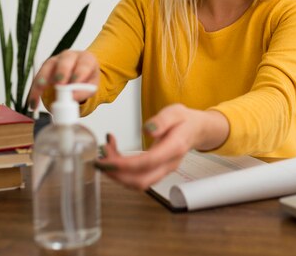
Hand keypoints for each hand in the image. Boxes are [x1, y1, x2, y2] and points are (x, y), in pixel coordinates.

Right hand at [27, 50, 99, 108]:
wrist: (80, 75)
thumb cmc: (87, 79)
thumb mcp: (91, 86)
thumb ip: (83, 91)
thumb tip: (71, 97)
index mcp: (86, 59)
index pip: (84, 64)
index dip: (79, 73)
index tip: (75, 82)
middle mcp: (70, 56)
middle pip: (65, 60)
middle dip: (61, 72)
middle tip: (59, 85)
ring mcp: (56, 60)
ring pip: (47, 67)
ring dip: (43, 81)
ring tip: (40, 92)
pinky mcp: (45, 67)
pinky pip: (38, 77)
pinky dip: (35, 90)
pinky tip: (34, 101)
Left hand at [95, 104, 228, 189]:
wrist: (196, 130)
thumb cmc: (185, 120)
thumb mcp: (175, 112)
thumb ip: (162, 120)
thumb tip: (148, 129)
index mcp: (175, 148)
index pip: (148, 162)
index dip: (125, 164)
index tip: (107, 160)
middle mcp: (169, 164)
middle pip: (141, 180)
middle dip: (116, 174)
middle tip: (99, 160)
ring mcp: (163, 170)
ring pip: (137, 182)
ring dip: (117, 173)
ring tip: (105, 153)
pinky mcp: (155, 171)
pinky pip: (137, 177)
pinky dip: (121, 170)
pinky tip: (113, 154)